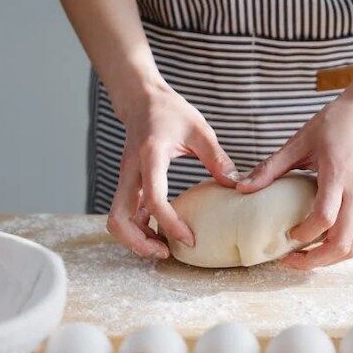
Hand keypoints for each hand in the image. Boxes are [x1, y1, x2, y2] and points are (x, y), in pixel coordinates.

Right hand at [107, 82, 239, 257]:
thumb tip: (236, 185)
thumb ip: (217, 158)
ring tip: (163, 249)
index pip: (154, 200)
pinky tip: (159, 235)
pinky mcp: (127, 184)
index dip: (170, 224)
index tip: (190, 239)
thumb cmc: (170, 111)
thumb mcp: (199, 130)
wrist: (141, 99)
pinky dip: (138, 229)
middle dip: (139, 243)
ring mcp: (125, 179)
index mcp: (150, 157)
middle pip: (119, 219)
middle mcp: (131, 172)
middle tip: (166, 254)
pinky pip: (125, 214)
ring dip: (135, 240)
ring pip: (116, 220)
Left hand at [236, 92, 352, 268]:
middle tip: (291, 261)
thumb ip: (272, 166)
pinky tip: (321, 243)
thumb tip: (242, 187)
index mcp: (338, 175)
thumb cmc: (337, 121)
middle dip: (317, 260)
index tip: (286, 237)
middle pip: (344, 243)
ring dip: (330, 259)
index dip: (304, 234)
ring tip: (305, 258)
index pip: (325, 217)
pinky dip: (341, 247)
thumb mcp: (300, 139)